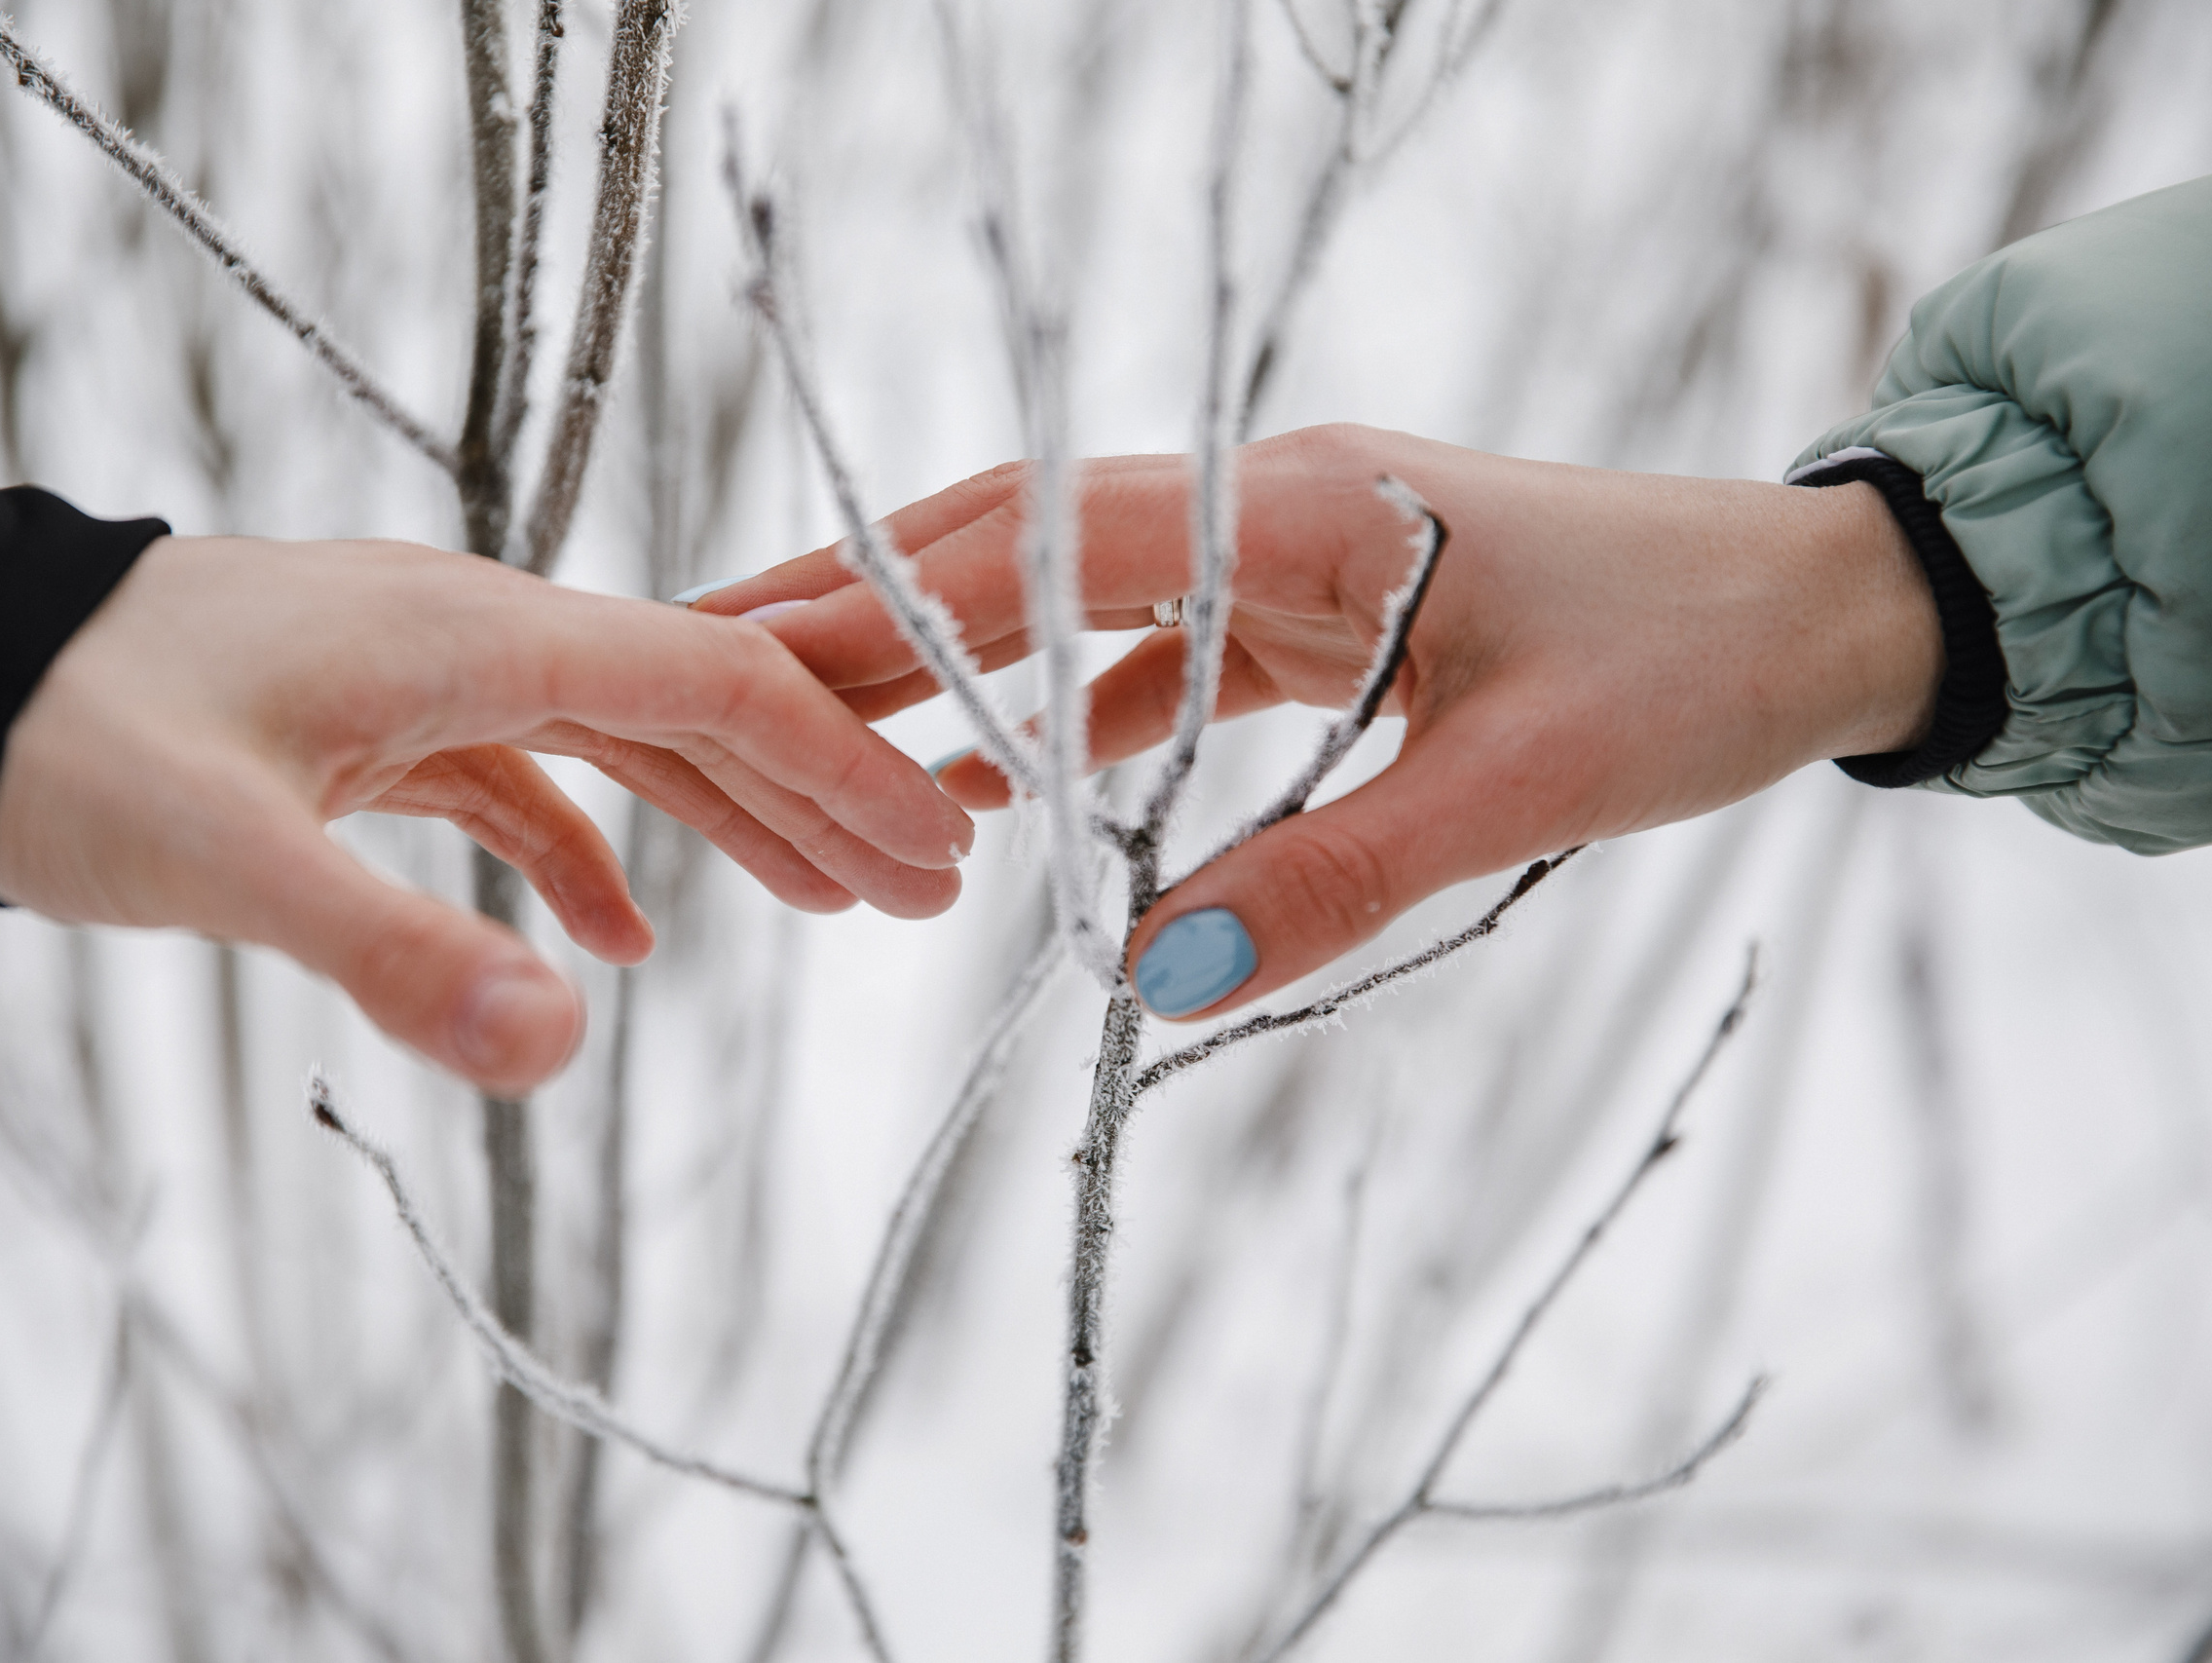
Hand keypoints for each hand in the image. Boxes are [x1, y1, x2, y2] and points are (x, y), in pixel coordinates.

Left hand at [0, 536, 974, 1092]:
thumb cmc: (61, 737)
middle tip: (936, 883)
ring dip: (730, 817)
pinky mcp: (370, 725)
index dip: (840, 766)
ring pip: (620, 738)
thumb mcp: (224, 856)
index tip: (937, 848)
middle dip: (821, 789)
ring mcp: (423, 674)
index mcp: (474, 632)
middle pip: (694, 703)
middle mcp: (472, 632)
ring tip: (833, 902)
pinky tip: (619, 941)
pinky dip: (587, 850)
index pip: (714, 685)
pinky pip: (520, 778)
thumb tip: (568, 1050)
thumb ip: (397, 949)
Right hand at [692, 423, 1940, 1017]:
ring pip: (1077, 596)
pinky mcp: (1324, 603)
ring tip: (818, 730)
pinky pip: (1160, 647)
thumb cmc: (1694, 665)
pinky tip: (1006, 784)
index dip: (887, 609)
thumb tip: (1150, 983)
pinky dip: (1071, 709)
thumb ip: (1329, 880)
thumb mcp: (1516, 783)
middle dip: (871, 610)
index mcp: (1302, 508)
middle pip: (1023, 545)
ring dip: (956, 661)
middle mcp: (1274, 503)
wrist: (1824, 606)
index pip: (1042, 546)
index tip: (745, 652)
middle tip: (717, 667)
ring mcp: (1293, 548)